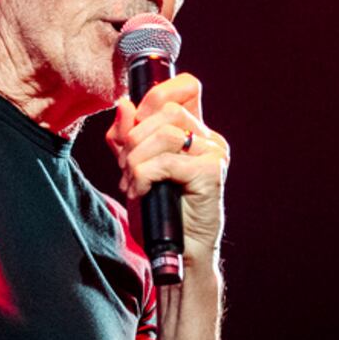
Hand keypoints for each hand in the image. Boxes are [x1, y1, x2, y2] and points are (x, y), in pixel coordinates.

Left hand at [106, 73, 229, 262]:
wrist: (175, 253)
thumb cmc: (157, 210)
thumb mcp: (133, 165)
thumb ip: (126, 136)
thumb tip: (124, 104)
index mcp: (195, 129)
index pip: (186, 86)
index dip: (156, 97)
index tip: (136, 126)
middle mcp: (209, 137)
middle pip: (167, 109)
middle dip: (135, 137)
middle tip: (126, 166)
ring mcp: (214, 153)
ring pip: (165, 133)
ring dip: (136, 159)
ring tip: (133, 182)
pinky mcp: (211, 173)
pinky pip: (167, 161)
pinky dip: (144, 175)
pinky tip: (143, 191)